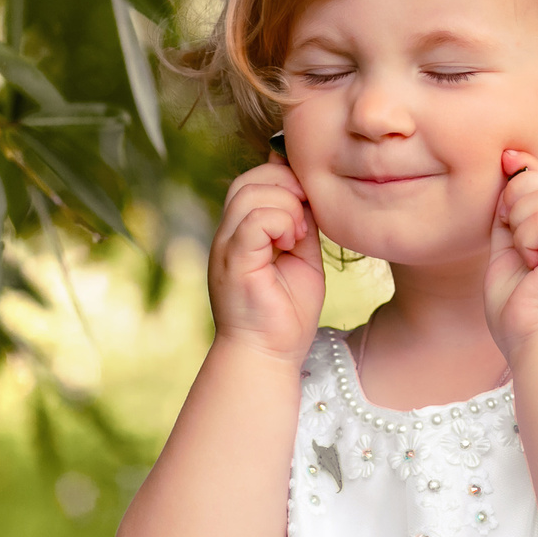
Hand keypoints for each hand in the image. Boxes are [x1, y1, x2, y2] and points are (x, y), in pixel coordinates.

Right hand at [207, 158, 325, 365]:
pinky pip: (254, 220)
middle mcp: (228, 235)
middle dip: (287, 186)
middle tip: (307, 217)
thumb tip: (310, 191)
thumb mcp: (302, 257)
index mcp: (242, 232)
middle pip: (249, 179)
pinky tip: (292, 243)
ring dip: (287, 206)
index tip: (310, 205)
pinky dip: (281, 221)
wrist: (270, 357)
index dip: (286, 179)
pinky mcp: (235, 262)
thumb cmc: (287, 314)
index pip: (254, 180)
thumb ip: (302, 224)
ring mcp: (227, 247)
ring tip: (299, 236)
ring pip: (251, 193)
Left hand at [485, 149, 537, 354]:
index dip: (525, 166)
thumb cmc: (518, 304)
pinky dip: (527, 238)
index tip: (505, 162)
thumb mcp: (507, 245)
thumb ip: (509, 211)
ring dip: (520, 220)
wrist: (531, 340)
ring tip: (524, 251)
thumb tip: (509, 164)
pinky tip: (531, 262)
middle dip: (516, 196)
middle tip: (512, 234)